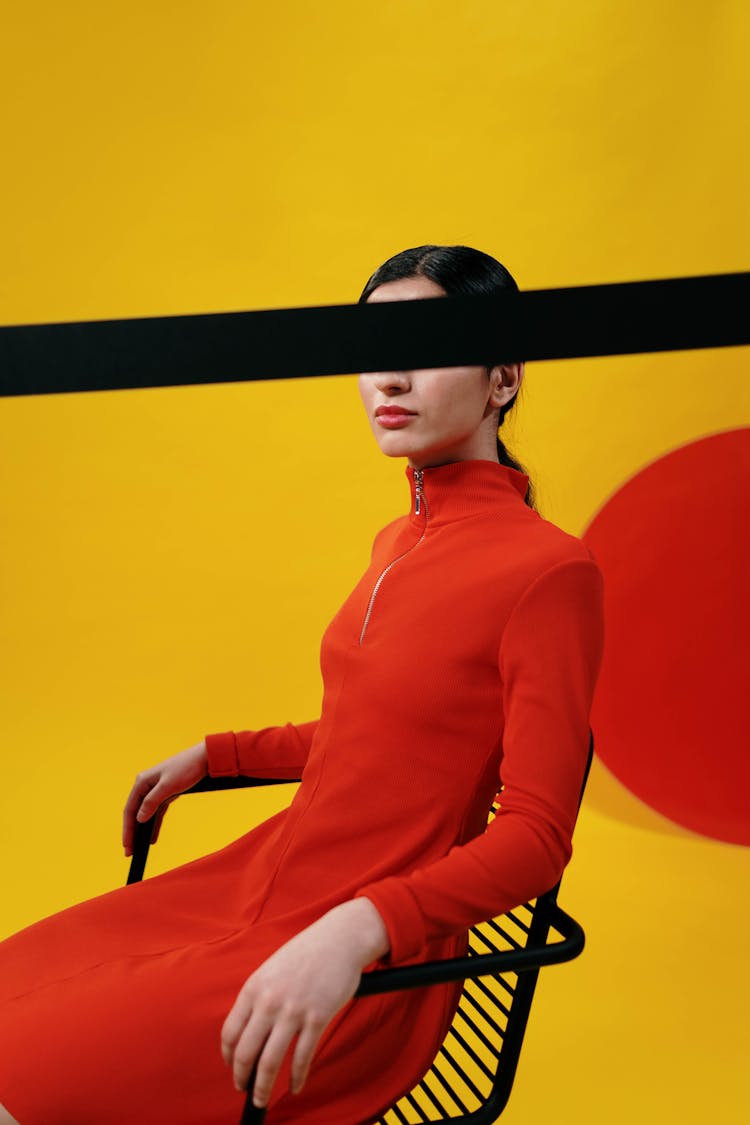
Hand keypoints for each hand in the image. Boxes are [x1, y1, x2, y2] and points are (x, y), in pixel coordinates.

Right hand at [122, 740, 207, 855]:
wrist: (205, 758)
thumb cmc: (187, 768)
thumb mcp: (169, 786)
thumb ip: (152, 801)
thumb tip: (139, 818)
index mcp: (142, 781)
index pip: (130, 809)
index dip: (127, 828)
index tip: (126, 845)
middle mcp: (146, 785)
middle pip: (135, 813)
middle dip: (132, 832)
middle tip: (130, 852)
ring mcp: (156, 790)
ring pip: (146, 814)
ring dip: (142, 830)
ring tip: (139, 848)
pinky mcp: (167, 793)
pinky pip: (157, 812)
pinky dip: (154, 824)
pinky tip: (152, 838)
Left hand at [221, 898, 389, 1106]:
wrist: (340, 939)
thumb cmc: (307, 952)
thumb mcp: (272, 969)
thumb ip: (259, 996)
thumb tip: (250, 1030)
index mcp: (254, 987)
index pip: (230, 1032)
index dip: (228, 1056)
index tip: (232, 1067)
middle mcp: (269, 1001)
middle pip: (245, 1052)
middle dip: (241, 1078)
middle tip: (243, 1089)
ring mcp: (293, 1011)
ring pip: (270, 1061)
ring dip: (262, 1088)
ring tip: (261, 1099)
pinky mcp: (317, 1018)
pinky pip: (302, 1057)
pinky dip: (296, 1078)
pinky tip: (295, 1087)